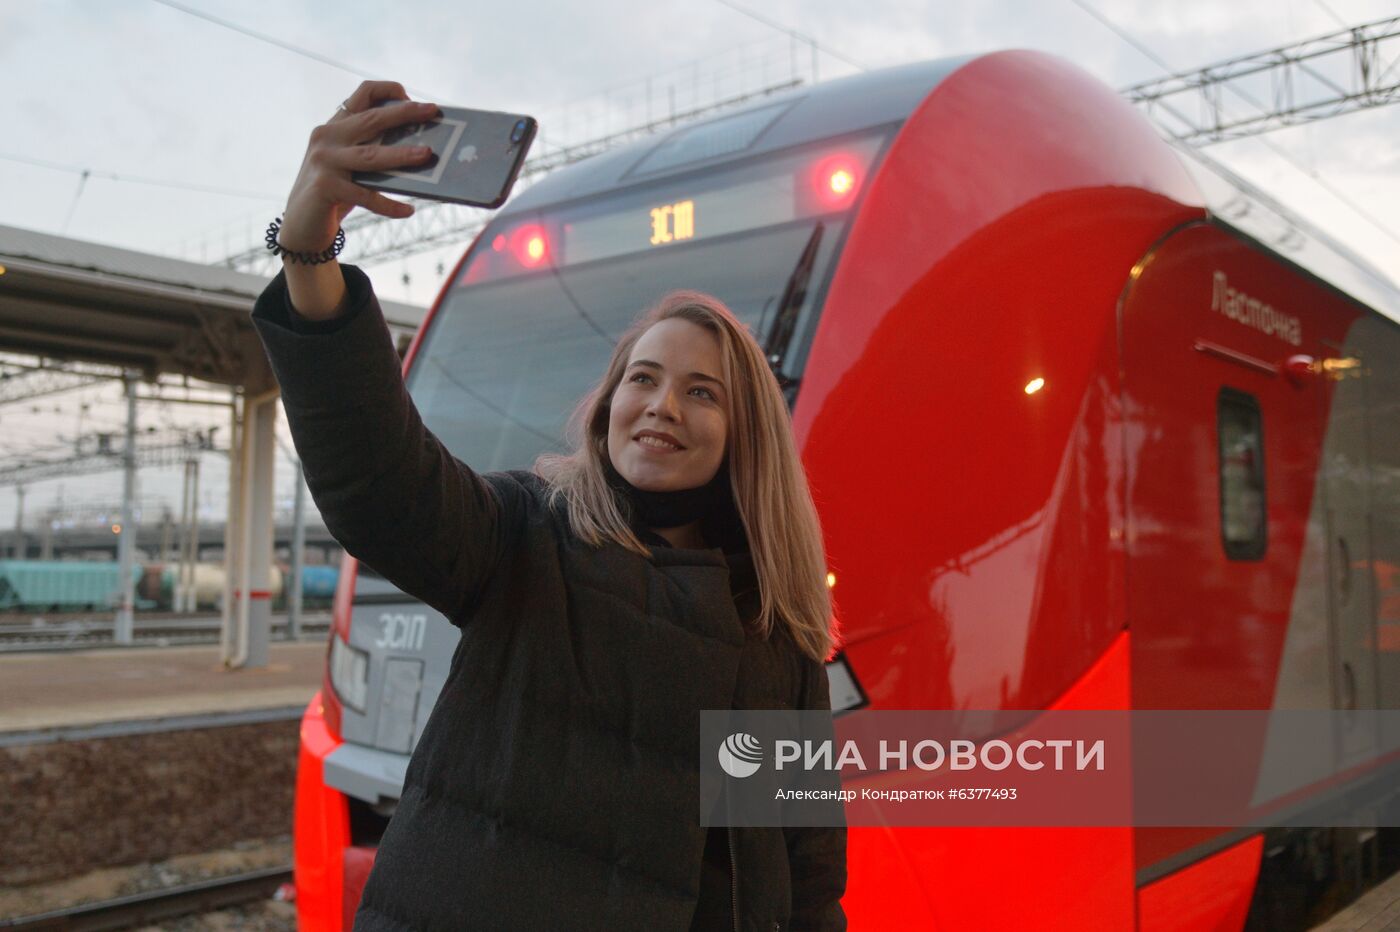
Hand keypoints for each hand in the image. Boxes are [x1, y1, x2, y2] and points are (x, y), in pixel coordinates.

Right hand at [279, 81, 440, 252]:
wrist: (301, 225)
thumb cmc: (335, 194)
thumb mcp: (351, 165)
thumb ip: (373, 151)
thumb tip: (421, 149)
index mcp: (336, 126)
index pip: (362, 94)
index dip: (389, 90)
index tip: (413, 100)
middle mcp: (327, 137)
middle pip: (372, 119)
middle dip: (405, 113)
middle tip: (431, 111)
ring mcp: (324, 160)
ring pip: (371, 155)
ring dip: (402, 154)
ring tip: (427, 154)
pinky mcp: (325, 187)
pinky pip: (365, 195)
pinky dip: (389, 205)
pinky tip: (408, 211)